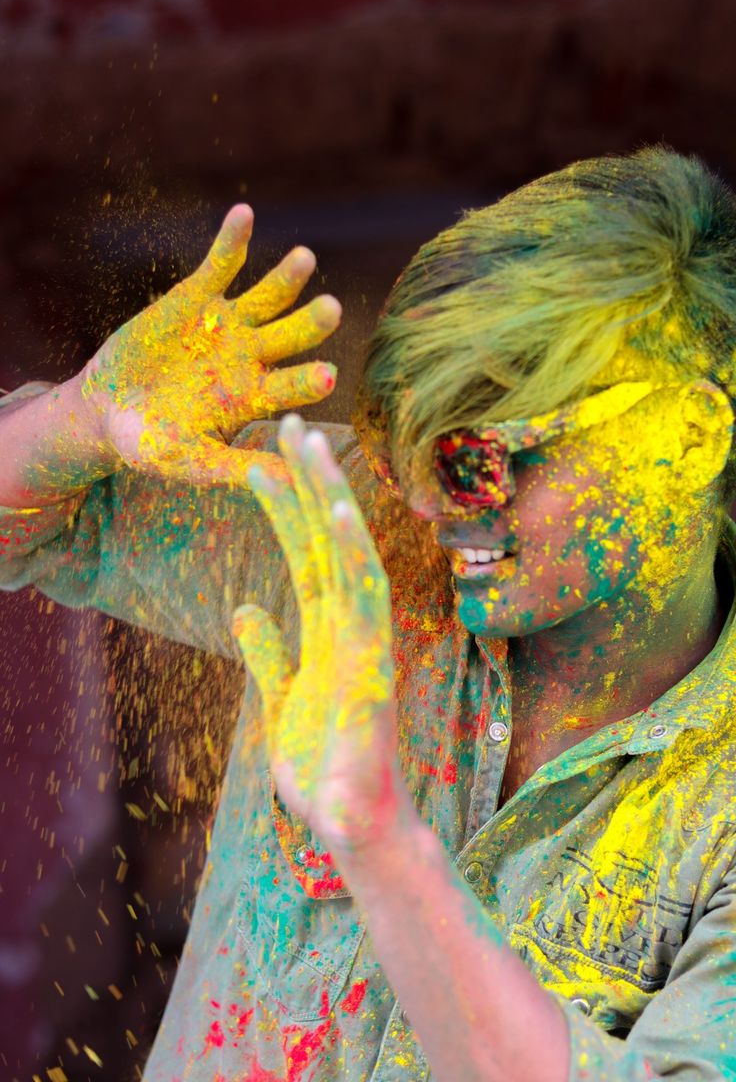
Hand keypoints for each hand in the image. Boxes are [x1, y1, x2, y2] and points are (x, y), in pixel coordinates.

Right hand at [80, 205, 340, 485]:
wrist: (108, 409)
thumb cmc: (150, 444)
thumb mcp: (188, 460)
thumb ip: (235, 468)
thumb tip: (292, 483)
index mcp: (254, 398)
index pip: (290, 387)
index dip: (307, 381)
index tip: (329, 376)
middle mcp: (251, 357)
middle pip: (290, 336)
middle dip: (310, 323)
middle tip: (332, 310)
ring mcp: (228, 324)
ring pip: (267, 297)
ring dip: (286, 278)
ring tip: (305, 259)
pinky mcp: (197, 296)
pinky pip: (219, 265)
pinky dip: (232, 242)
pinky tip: (244, 215)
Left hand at [232, 414, 409, 854]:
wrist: (351, 828)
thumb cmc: (324, 770)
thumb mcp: (281, 699)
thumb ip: (268, 652)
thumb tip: (245, 606)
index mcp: (328, 630)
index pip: (305, 554)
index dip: (285, 506)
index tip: (262, 459)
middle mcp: (350, 624)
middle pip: (326, 540)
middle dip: (306, 480)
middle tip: (287, 421)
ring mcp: (364, 640)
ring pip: (348, 554)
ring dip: (327, 496)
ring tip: (307, 443)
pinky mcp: (372, 664)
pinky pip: (364, 598)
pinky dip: (351, 551)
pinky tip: (334, 510)